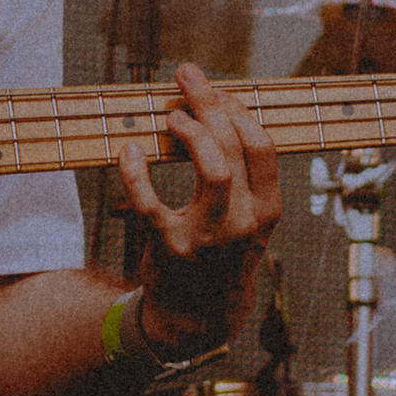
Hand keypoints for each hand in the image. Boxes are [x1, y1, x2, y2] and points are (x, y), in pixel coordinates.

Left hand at [114, 61, 278, 347]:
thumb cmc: (222, 255)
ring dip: (191, 133)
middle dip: (210, 104)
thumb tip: (221, 110)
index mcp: (267, 211)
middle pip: (235, 149)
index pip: (263, 147)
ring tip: (172, 115)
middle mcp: (244, 224)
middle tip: (187, 77)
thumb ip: (244, 177)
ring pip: (212, 171)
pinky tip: (129, 151)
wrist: (200, 318)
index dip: (240, 111)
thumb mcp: (249, 221)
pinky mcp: (169, 248)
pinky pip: (149, 202)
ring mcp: (208, 238)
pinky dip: (135, 172)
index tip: (220, 91)